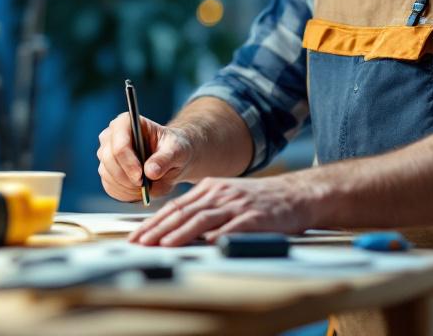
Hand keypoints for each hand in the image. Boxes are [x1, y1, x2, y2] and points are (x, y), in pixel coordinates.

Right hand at [96, 113, 193, 202]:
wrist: (172, 160)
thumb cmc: (173, 148)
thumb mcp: (177, 150)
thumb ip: (165, 159)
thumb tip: (150, 171)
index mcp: (126, 122)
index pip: (119, 143)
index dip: (129, 162)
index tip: (141, 176)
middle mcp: (111, 136)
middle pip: (109, 159)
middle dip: (127, 177)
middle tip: (145, 185)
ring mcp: (106, 154)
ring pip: (107, 174)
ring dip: (127, 186)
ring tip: (146, 186)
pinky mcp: (107, 171)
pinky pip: (110, 187)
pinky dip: (125, 193)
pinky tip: (139, 191)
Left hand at [128, 174, 317, 245]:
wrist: (295, 195)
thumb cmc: (258, 200)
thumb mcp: (226, 196)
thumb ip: (203, 207)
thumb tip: (174, 225)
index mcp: (210, 188)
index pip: (175, 206)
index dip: (154, 221)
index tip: (137, 235)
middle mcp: (220, 194)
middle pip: (183, 212)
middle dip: (158, 229)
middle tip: (140, 242)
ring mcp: (237, 205)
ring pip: (203, 218)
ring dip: (181, 232)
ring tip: (164, 244)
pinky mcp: (255, 216)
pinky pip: (234, 227)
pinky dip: (218, 235)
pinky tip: (206, 243)